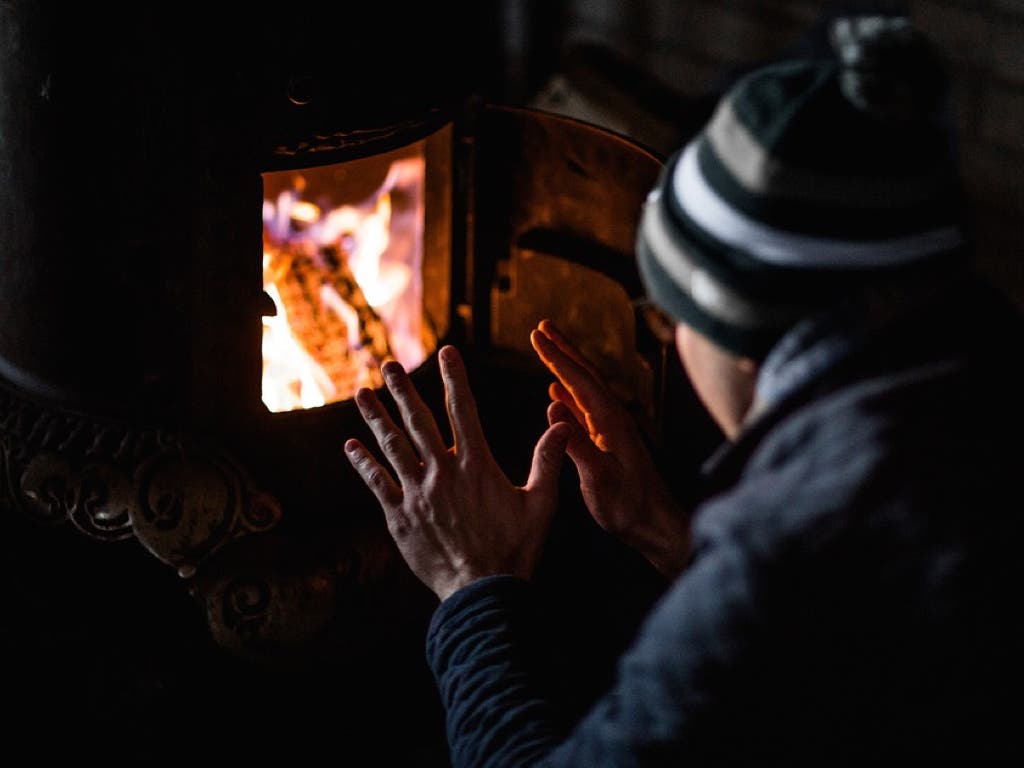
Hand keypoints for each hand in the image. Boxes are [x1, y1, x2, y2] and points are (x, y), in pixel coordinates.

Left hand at [345, 345, 572, 600]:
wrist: (482, 591)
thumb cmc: (515, 548)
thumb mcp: (541, 503)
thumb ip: (548, 460)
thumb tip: (563, 425)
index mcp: (476, 465)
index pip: (462, 410)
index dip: (454, 378)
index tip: (447, 352)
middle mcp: (442, 472)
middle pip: (417, 421)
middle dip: (403, 390)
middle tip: (388, 365)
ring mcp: (417, 493)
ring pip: (392, 447)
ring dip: (375, 419)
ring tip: (361, 394)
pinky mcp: (400, 516)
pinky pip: (377, 483)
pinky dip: (363, 463)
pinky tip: (351, 446)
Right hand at [530, 320, 689, 577]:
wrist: (654, 525)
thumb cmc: (629, 507)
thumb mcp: (599, 479)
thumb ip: (577, 445)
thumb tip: (552, 408)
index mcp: (610, 421)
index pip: (579, 381)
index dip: (556, 357)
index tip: (536, 335)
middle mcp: (613, 418)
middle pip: (585, 375)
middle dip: (563, 350)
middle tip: (541, 326)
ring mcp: (610, 430)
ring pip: (583, 389)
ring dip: (564, 368)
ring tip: (547, 350)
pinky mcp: (607, 443)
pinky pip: (583, 410)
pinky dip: (568, 396)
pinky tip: (556, 395)